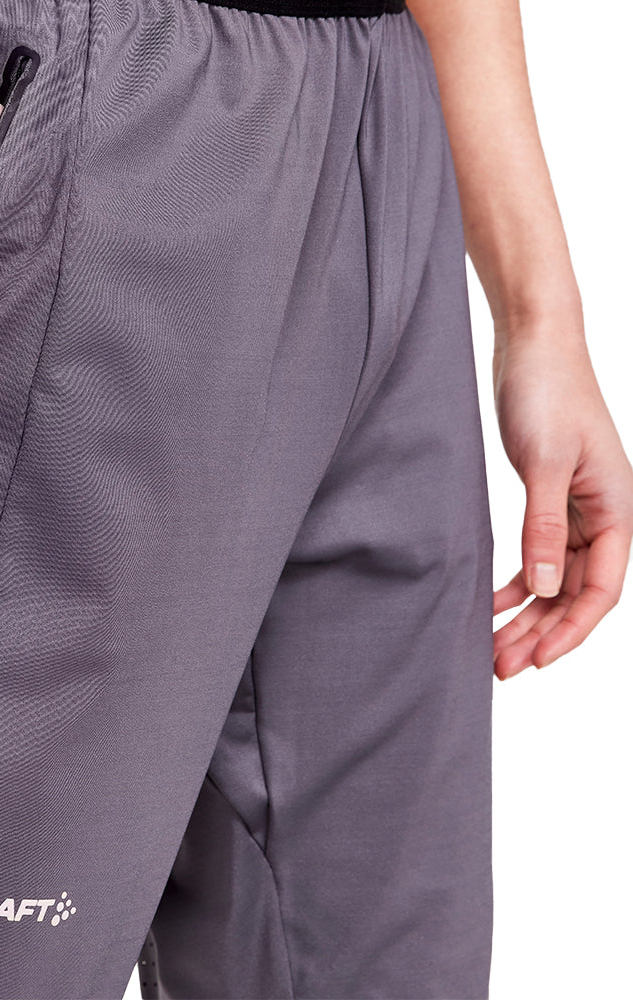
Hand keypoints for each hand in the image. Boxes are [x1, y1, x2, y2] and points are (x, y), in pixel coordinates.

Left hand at [491, 324, 632, 679]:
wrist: (533, 347)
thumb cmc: (547, 394)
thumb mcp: (543, 464)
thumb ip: (543, 527)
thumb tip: (543, 590)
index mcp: (617, 510)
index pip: (602, 590)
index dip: (570, 631)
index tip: (534, 661)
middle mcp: (603, 516)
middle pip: (576, 592)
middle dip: (542, 633)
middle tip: (501, 666)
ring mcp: (577, 509)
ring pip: (556, 579)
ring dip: (527, 614)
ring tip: (493, 647)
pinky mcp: (549, 498)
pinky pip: (539, 554)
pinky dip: (517, 581)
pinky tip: (492, 601)